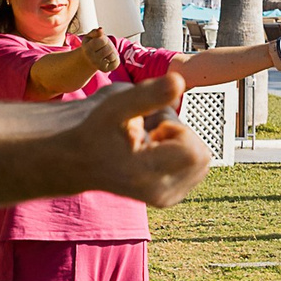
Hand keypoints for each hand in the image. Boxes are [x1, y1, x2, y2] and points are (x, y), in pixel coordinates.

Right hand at [71, 74, 210, 206]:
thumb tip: (180, 81)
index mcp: (147, 174)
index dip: (178, 131)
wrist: (78, 161)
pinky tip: (153, 153)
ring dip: (180, 145)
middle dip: (181, 137)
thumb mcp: (116, 105)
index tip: (152, 127)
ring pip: (200, 161)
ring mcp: (166, 199)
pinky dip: (179, 156)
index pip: (194, 151)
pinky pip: (194, 170)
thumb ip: (149, 94)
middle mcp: (159, 193)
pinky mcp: (169, 199)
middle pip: (202, 156)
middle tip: (148, 133)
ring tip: (148, 143)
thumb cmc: (95, 130)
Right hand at [79, 26, 119, 72]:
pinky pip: (116, 62)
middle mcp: (92, 58)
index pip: (103, 40)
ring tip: (105, 52)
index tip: (100, 41)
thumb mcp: (89, 37)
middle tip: (103, 47)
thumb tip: (100, 29)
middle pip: (109, 48)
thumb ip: (95, 32)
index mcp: (87, 49)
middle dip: (108, 45)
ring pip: (113, 55)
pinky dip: (115, 59)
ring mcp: (98, 65)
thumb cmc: (90, 45)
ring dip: (112, 52)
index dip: (104, 39)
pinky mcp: (105, 70)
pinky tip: (108, 58)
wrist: (87, 59)